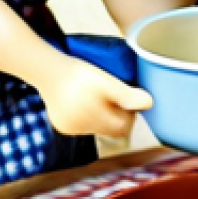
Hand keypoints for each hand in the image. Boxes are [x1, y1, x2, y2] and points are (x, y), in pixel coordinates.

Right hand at [35, 55, 152, 138]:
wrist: (48, 69)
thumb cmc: (79, 73)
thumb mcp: (106, 80)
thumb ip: (126, 94)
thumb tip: (149, 104)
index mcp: (93, 118)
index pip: (124, 126)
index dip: (129, 113)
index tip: (126, 97)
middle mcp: (81, 128)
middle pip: (111, 129)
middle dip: (117, 114)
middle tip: (114, 95)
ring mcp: (70, 129)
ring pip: (98, 128)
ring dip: (103, 116)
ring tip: (98, 97)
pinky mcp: (62, 126)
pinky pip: (84, 126)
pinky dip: (88, 116)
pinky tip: (85, 102)